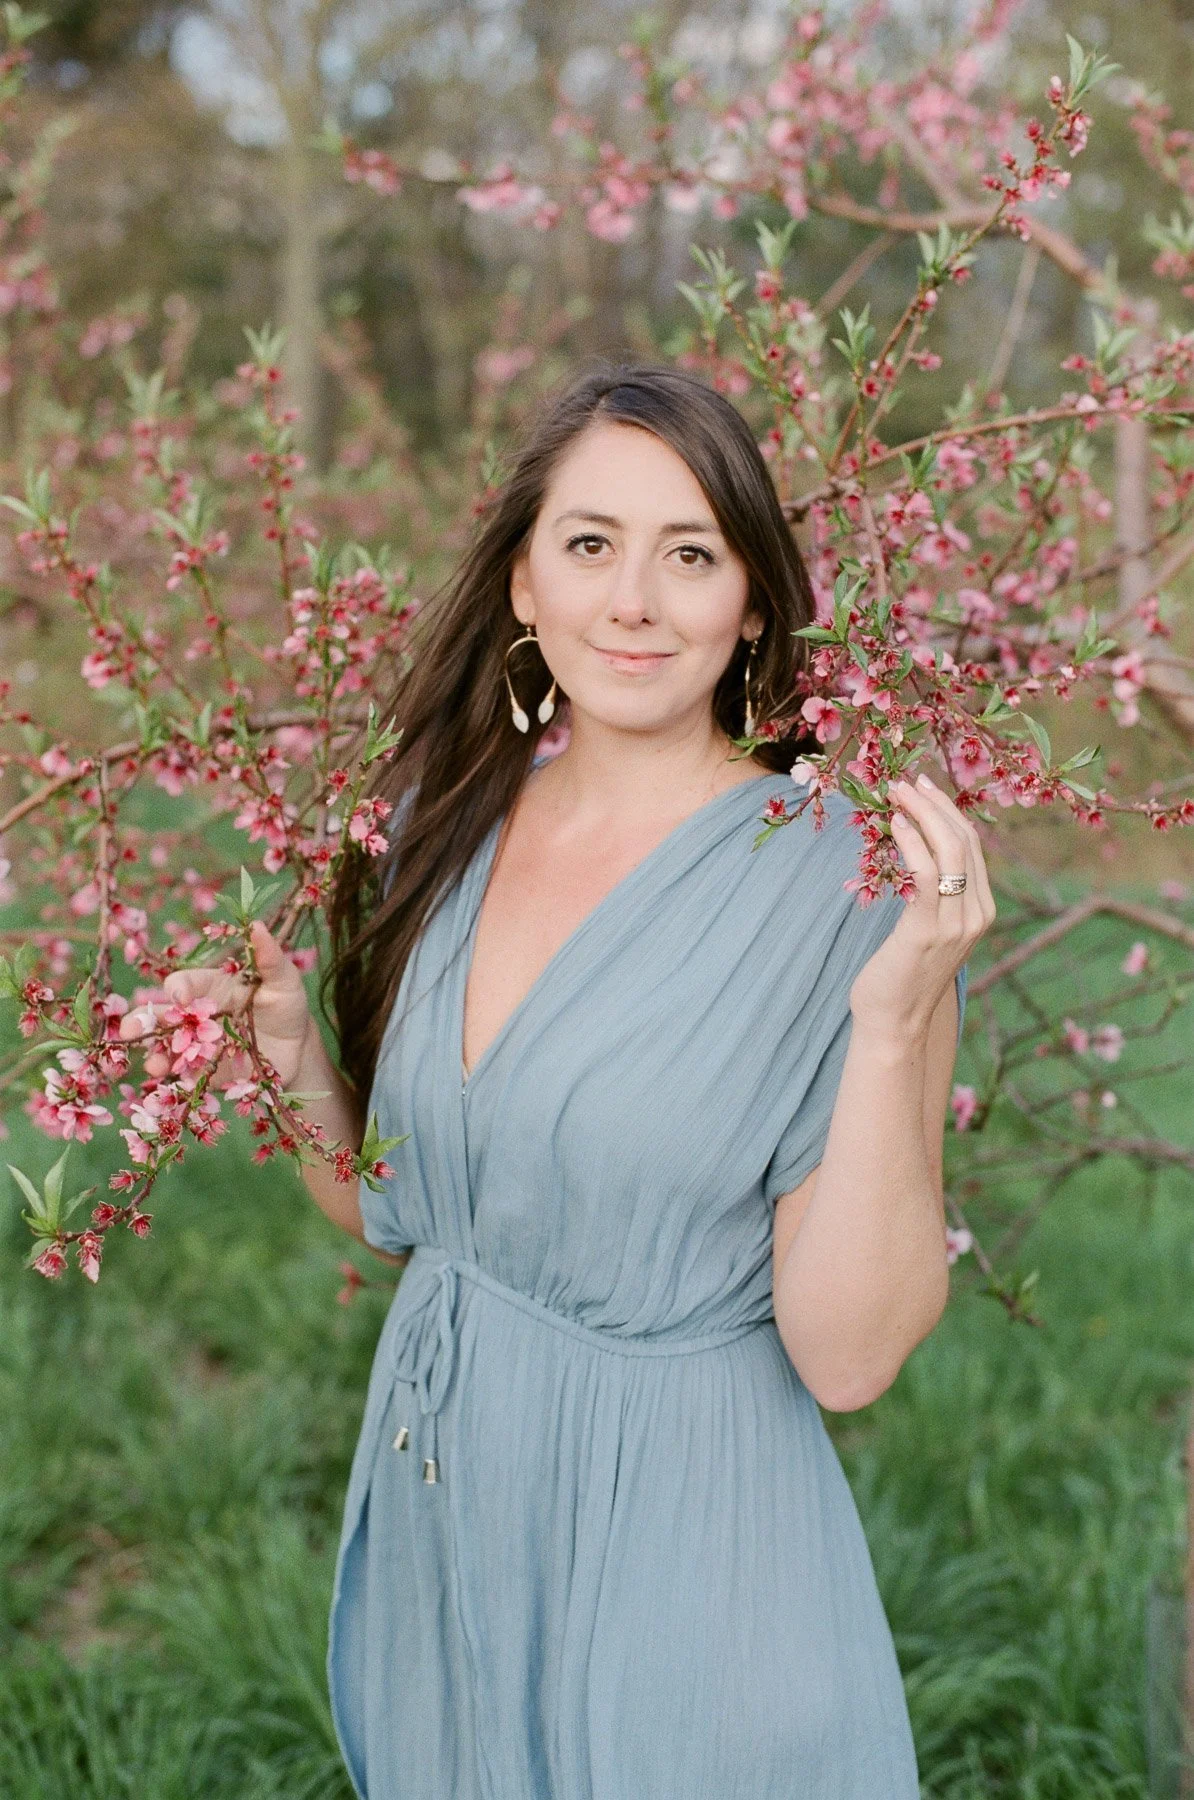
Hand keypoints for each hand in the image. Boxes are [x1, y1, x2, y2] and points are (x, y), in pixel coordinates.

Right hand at [117, 919, 316, 1090]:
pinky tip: (172, 1083)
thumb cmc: (285, 1003)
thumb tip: (257, 926)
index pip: (183, 984)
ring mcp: (197, 1045)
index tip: (180, 998)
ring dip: (154, 1055)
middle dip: (141, 1022)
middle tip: (129, 1030)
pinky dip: (175, 1080)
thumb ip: (269, 957)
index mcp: (208, 987)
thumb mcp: (283, 979)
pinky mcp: (205, 1072)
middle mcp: (196, 1015)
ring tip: (153, 1065)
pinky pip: (184, 1076)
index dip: (178, 989)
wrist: (297, 1046)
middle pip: (160, 1016)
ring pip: (165, 1048)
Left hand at [848, 770, 995, 1037]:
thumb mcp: (927, 929)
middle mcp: (977, 914)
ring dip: (922, 813)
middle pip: (964, 841)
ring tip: (898, 791)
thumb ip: (932, 896)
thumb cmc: (902, 974)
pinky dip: (911, 841)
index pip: (972, 846)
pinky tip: (894, 823)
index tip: (923, 785)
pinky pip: (925, 873)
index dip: (949, 810)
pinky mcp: (927, 930)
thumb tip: (914, 852)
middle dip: (936, 803)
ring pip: (949, 851)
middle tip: (908, 779)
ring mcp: (956, 924)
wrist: (895, 1023)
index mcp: (982, 910)